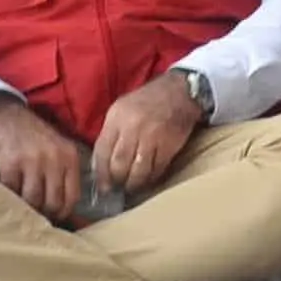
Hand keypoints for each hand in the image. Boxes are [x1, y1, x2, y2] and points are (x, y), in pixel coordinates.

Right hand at [0, 92, 84, 223]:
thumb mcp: (58, 150)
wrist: (6, 116)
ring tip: (23, 203)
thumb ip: (64, 175)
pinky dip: (10, 196)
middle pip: (53, 202)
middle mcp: (54, 158)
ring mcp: (32, 160)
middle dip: (45, 213)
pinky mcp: (10, 164)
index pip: (72, 196)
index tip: (55, 216)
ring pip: (33, 200)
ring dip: (27, 207)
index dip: (63, 212)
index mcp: (69, 156)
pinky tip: (10, 192)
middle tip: (36, 212)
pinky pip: (13, 192)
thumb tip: (68, 212)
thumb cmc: (34, 138)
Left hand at [93, 71, 204, 193]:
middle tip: (116, 189)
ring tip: (131, 187)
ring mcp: (153, 137)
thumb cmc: (147, 101)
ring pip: (138, 172)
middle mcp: (133, 127)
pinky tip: (147, 180)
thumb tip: (101, 164)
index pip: (102, 152)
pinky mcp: (169, 146)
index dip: (100, 173)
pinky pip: (157, 170)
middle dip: (115, 182)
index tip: (101, 186)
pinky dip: (150, 179)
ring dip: (133, 184)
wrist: (180, 91)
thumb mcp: (121, 108)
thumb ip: (111, 133)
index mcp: (117, 117)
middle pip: (118, 165)